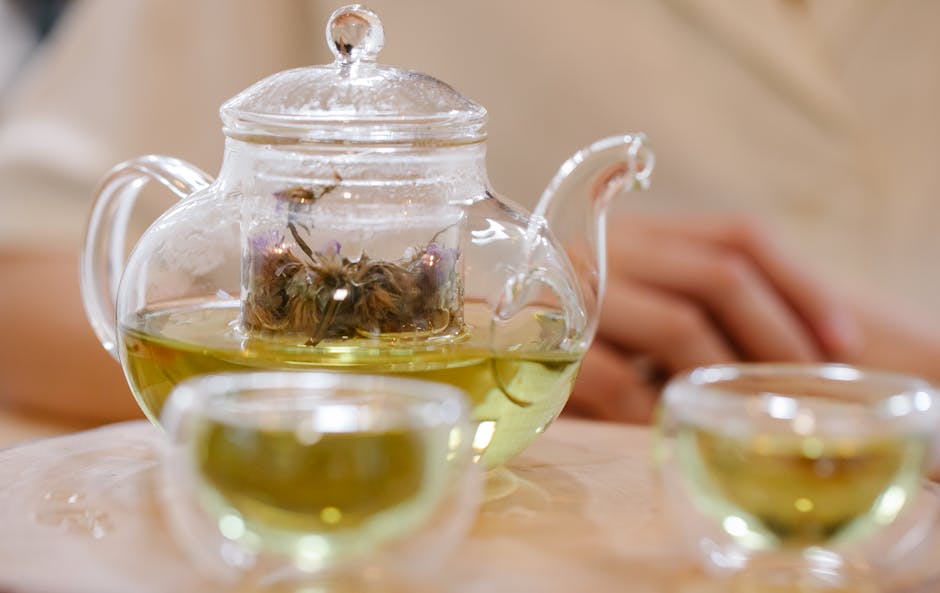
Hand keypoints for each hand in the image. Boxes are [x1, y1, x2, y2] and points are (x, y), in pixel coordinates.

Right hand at [565, 216, 861, 422]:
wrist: (462, 333)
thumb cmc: (565, 328)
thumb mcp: (635, 306)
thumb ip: (689, 303)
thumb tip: (800, 349)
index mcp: (642, 229)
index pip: (740, 236)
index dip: (803, 284)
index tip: (843, 342)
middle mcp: (608, 244)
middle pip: (718, 274)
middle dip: (777, 338)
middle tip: (804, 389)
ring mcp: (573, 289)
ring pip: (678, 324)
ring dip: (724, 377)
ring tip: (747, 412)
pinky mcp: (542, 345)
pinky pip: (620, 382)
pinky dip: (659, 412)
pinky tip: (677, 431)